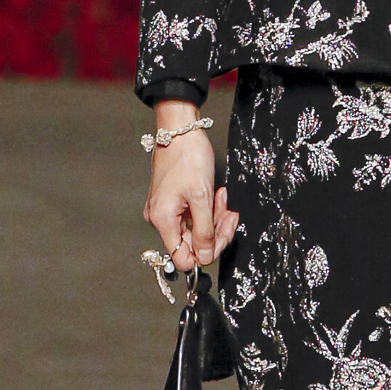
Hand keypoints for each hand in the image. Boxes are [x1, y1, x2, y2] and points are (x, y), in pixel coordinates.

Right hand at [142, 104, 238, 272]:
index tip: (221, 236)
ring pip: (196, 230)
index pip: (182, 258)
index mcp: (163, 221)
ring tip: (224, 200)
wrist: (181, 130)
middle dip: (216, 232)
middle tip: (230, 215)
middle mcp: (161, 219)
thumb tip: (205, 257)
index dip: (205, 253)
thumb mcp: (201, 197)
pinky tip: (217, 196)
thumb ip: (204, 230)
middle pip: (192, 244)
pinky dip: (209, 210)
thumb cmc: (188, 157)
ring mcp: (167, 211)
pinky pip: (194, 216)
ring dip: (215, 219)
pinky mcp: (174, 203)